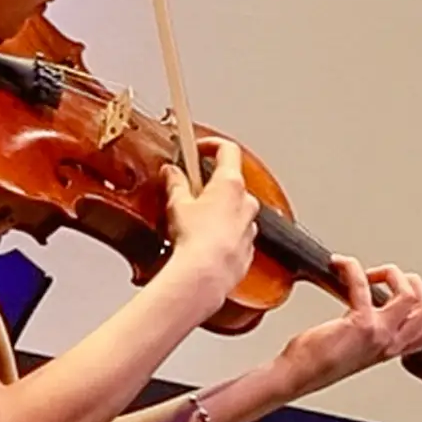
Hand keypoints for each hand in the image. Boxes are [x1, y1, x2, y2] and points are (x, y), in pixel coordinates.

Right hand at [161, 140, 262, 296]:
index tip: (198, 148)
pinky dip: (221, 233)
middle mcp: (246, 202)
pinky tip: (203, 242)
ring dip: (217, 211)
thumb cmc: (196, 240)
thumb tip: (172, 173)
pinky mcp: (247, 248)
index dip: (211, 145)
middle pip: (230, 182)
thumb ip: (175, 183)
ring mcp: (249, 226)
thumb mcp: (177, 204)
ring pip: (234, 210)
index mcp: (230, 184)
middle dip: (210, 185)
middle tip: (188, 192)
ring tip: (193, 222)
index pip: (227, 150)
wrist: (206, 275)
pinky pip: (235, 234)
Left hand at [277, 257, 421, 393]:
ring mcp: (379, 334)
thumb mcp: (353, 349)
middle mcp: (389, 343)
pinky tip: (340, 264)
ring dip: (390, 273)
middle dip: (411, 282)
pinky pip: (363, 284)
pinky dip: (352, 267)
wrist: (296, 376)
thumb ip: (367, 332)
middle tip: (386, 276)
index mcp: (389, 349)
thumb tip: (367, 306)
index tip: (400, 290)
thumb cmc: (314, 364)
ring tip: (368, 273)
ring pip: (409, 294)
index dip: (421, 304)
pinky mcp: (360, 325)